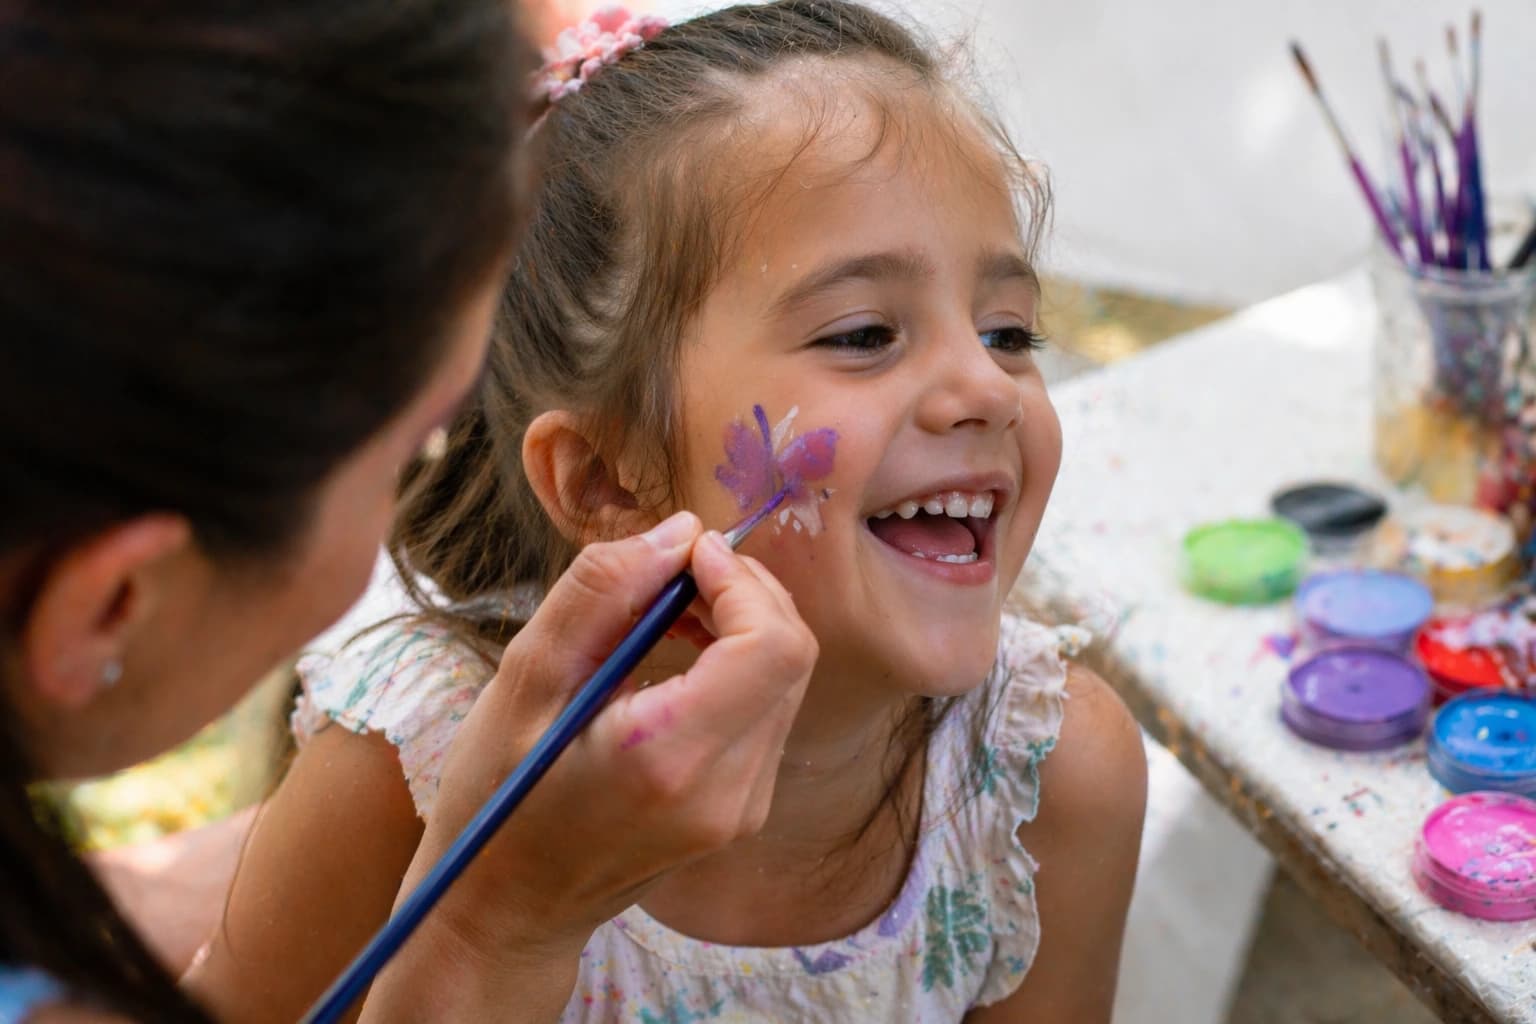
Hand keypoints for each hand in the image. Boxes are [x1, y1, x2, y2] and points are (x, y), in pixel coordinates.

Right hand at [391, 512, 814, 971]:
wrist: (508, 910)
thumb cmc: (498, 796)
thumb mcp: (525, 680)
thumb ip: (602, 594)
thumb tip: (680, 533)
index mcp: (668, 757)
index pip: (772, 644)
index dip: (740, 580)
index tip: (684, 554)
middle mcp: (727, 791)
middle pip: (792, 654)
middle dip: (745, 591)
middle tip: (674, 571)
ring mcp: (743, 808)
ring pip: (787, 679)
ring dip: (744, 624)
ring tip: (670, 609)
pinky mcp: (743, 810)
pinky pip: (770, 711)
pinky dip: (740, 665)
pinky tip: (682, 655)